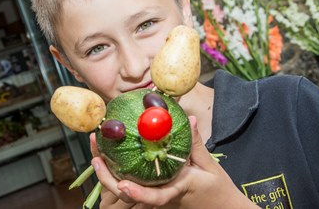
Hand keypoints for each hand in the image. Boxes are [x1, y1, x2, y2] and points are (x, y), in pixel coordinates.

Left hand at [91, 117, 259, 208]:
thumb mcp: (209, 165)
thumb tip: (188, 118)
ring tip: (97, 155)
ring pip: (126, 194)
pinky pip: (133, 186)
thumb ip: (195, 143)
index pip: (155, 197)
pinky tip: (110, 157)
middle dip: (108, 180)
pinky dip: (118, 173)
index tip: (123, 184)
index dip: (138, 193)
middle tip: (96, 158)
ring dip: (109, 176)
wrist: (221, 208)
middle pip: (129, 198)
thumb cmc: (217, 189)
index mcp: (176, 190)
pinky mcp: (156, 193)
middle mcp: (162, 196)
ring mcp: (157, 197)